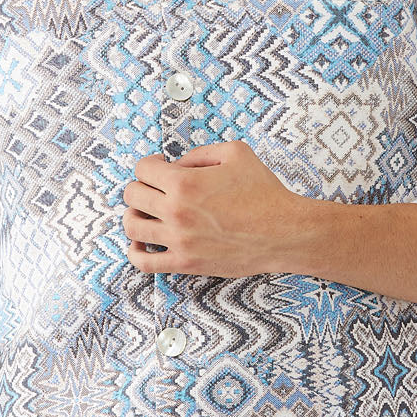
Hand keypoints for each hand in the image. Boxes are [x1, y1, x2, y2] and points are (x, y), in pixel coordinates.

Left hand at [121, 139, 304, 277]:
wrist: (284, 232)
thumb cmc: (264, 192)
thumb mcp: (236, 153)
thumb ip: (200, 153)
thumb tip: (177, 164)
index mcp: (184, 183)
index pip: (142, 169)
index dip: (150, 163)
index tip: (161, 166)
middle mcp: (176, 212)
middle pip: (132, 196)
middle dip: (141, 186)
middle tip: (156, 188)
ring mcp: (178, 240)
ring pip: (132, 227)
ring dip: (135, 215)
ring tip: (148, 212)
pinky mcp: (186, 263)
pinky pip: (143, 262)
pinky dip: (135, 251)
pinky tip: (143, 242)